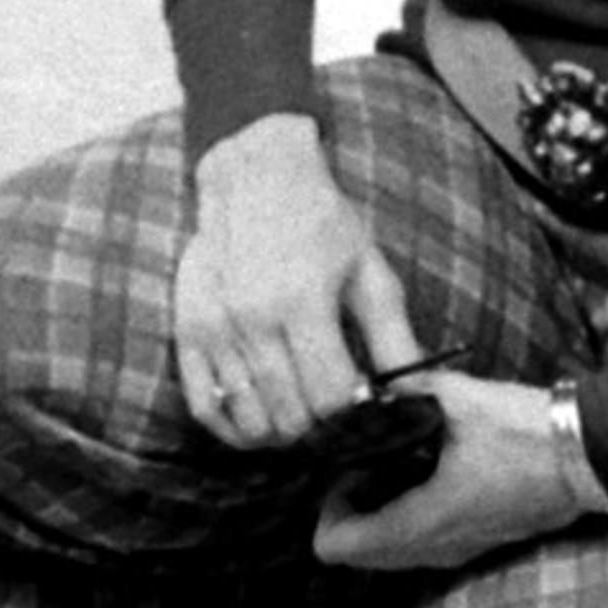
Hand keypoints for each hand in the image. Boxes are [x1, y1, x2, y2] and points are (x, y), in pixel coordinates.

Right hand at [170, 118, 419, 443]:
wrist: (256, 175)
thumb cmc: (322, 223)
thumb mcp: (369, 271)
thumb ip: (394, 338)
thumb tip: (418, 395)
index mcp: (302, 300)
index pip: (329, 397)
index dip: (352, 410)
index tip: (360, 397)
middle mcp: (252, 318)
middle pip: (291, 417)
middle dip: (321, 426)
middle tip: (334, 407)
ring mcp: (215, 327)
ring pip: (250, 422)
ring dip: (282, 431)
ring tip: (303, 412)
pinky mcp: (188, 330)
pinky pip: (204, 407)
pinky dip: (235, 428)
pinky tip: (262, 421)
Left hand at [311, 372, 591, 576]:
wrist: (594, 455)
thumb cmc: (528, 432)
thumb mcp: (461, 399)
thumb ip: (409, 390)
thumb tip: (373, 386)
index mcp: (423, 521)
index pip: (338, 547)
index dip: (327, 509)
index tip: (344, 469)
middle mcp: (438, 549)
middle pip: (363, 555)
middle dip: (352, 512)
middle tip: (363, 463)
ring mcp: (463, 551)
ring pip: (396, 553)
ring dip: (381, 516)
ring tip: (393, 463)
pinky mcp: (483, 542)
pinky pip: (426, 544)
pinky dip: (410, 517)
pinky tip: (427, 470)